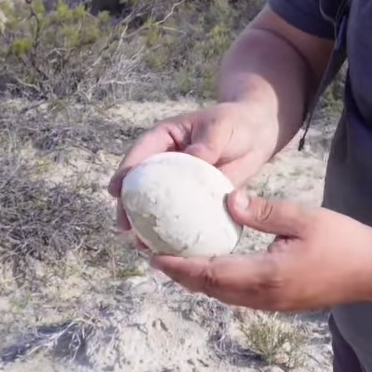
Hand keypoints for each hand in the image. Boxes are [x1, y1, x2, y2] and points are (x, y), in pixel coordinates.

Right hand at [107, 103, 278, 244]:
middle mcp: (167, 164)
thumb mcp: (221, 127)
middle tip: (124, 226)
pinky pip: (183, 217)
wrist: (257, 135)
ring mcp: (180, 184)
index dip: (124, 172)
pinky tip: (170, 249)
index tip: (114, 190)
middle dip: (128, 207)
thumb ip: (207, 143)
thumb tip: (194, 157)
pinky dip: (175, 232)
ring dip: (148, 225)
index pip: (140, 155)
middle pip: (141, 186)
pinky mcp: (196, 200)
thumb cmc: (235, 123)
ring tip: (141, 244)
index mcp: (165, 139)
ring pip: (158, 206)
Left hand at [150, 190, 371, 311]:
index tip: (154, 254)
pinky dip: (218, 282)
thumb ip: (262, 211)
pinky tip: (213, 265)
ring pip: (223, 295)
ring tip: (177, 259)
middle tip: (155, 255)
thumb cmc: (344, 240)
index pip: (211, 274)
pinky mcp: (281, 302)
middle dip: (181, 274)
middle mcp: (264, 296)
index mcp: (266, 275)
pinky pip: (238, 295)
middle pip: (211, 290)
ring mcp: (273, 303)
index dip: (180, 266)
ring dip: (198, 280)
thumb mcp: (302, 217)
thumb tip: (226, 200)